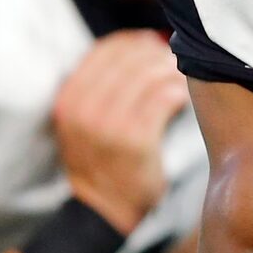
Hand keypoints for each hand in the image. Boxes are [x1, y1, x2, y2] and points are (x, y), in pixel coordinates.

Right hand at [54, 32, 188, 231]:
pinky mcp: (135, 141)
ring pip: (148, 77)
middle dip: (156, 54)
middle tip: (173, 59)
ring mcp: (108, 126)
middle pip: (129, 60)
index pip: (104, 51)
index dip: (132, 42)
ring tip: (180, 77)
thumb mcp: (85, 120)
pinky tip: (183, 97)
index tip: (151, 43)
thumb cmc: (102, 160)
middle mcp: (84, 109)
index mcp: (69, 99)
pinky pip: (163, 100)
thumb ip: (102, 86)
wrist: (103, 210)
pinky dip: (177, 92)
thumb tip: (142, 43)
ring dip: (170, 72)